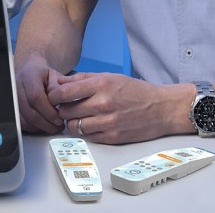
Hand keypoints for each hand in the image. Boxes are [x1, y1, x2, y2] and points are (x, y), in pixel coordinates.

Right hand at [15, 56, 68, 133]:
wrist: (32, 74)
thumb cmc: (45, 77)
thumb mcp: (56, 77)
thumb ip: (59, 89)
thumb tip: (62, 103)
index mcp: (28, 75)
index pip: (35, 96)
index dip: (48, 111)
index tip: (60, 118)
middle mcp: (16, 86)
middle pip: (29, 112)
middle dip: (47, 123)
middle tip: (59, 126)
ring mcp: (11, 98)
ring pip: (25, 121)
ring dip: (41, 128)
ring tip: (53, 126)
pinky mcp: (11, 109)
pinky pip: (21, 124)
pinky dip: (34, 128)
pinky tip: (44, 125)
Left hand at [48, 72, 186, 144]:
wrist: (161, 108)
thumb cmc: (135, 91)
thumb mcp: (110, 76)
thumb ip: (83, 79)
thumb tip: (60, 82)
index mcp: (101, 85)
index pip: (64, 92)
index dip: (53, 96)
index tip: (53, 97)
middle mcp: (103, 104)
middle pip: (65, 111)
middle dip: (62, 109)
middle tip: (67, 107)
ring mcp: (107, 122)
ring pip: (73, 127)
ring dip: (72, 123)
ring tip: (78, 117)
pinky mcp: (112, 137)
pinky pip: (87, 137)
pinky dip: (85, 132)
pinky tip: (91, 125)